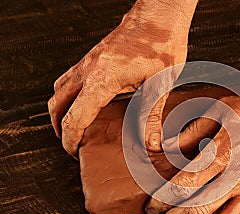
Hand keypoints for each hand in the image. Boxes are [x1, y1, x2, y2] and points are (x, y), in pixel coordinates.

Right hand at [48, 0, 196, 156]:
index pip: (75, 117)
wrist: (159, 16)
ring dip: (60, 110)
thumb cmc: (161, 44)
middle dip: (60, 127)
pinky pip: (69, 78)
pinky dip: (69, 95)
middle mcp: (88, 70)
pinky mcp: (93, 57)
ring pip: (59, 89)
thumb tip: (151, 142)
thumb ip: (151, 116)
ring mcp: (88, 62)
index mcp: (101, 80)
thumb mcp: (159, 85)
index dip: (71, 139)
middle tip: (72, 142)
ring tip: (73, 125)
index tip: (73, 151)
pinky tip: (85, 101)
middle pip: (57, 104)